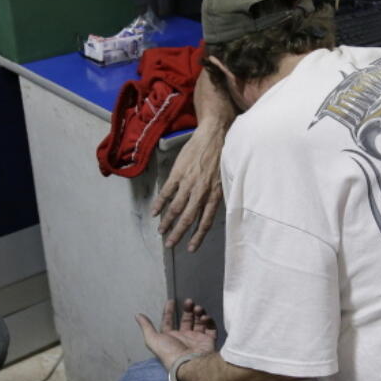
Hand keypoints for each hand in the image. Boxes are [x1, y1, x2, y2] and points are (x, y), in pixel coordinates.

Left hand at [135, 298, 217, 370]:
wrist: (190, 364)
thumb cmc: (170, 353)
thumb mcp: (153, 340)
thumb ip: (146, 327)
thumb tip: (138, 315)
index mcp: (171, 338)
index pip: (169, 322)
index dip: (169, 312)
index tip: (171, 301)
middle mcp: (184, 338)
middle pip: (186, 320)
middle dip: (187, 309)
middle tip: (189, 302)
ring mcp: (197, 339)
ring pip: (199, 322)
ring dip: (198, 313)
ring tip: (197, 308)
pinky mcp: (209, 341)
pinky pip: (211, 328)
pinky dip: (208, 321)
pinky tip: (204, 318)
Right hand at [152, 73, 232, 251]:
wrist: (216, 133)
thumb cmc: (224, 154)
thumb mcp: (225, 177)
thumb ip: (217, 194)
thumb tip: (210, 210)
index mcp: (215, 194)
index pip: (206, 221)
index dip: (198, 236)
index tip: (191, 248)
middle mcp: (202, 191)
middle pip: (188, 218)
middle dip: (178, 234)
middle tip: (170, 245)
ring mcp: (189, 182)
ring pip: (176, 208)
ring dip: (167, 222)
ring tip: (161, 232)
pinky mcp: (178, 172)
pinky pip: (167, 192)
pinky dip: (160, 203)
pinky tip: (154, 212)